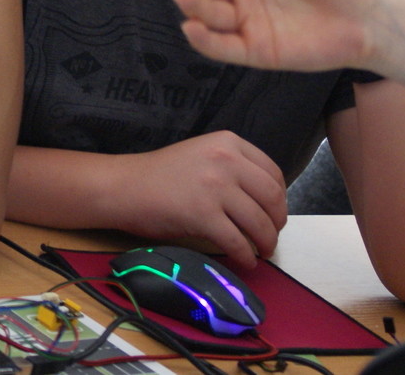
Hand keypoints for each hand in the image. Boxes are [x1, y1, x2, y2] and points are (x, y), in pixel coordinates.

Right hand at [108, 131, 287, 268]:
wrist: (124, 186)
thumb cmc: (160, 174)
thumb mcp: (201, 155)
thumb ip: (232, 166)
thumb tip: (264, 200)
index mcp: (228, 142)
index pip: (273, 173)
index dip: (280, 199)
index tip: (275, 214)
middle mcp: (226, 160)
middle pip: (272, 197)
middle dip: (277, 223)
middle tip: (271, 237)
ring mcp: (215, 187)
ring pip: (259, 222)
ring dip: (266, 243)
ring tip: (261, 252)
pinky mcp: (203, 215)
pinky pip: (237, 241)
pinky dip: (245, 256)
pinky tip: (244, 261)